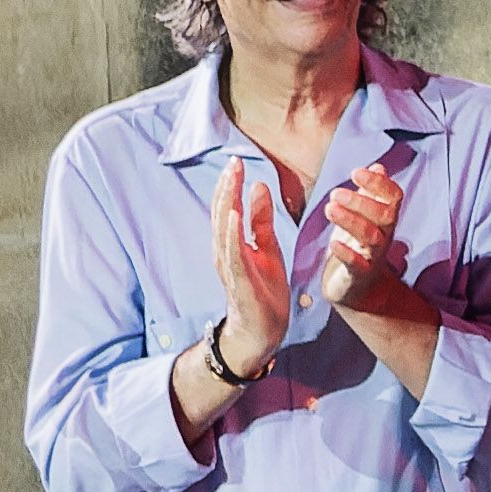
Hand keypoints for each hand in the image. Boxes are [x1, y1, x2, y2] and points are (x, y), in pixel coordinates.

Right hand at [208, 159, 288, 370]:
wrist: (262, 331)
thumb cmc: (263, 290)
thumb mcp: (267, 248)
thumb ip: (261, 220)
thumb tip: (259, 187)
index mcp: (232, 243)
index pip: (228, 208)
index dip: (231, 185)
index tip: (237, 161)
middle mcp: (225, 252)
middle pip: (222, 214)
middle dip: (227, 188)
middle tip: (233, 162)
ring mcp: (230, 267)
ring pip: (224, 230)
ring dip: (227, 203)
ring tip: (232, 180)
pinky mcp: (239, 281)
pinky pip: (234, 255)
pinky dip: (233, 235)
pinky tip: (235, 216)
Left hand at [318, 162, 403, 307]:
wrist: (357, 288)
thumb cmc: (357, 246)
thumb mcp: (363, 216)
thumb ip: (370, 192)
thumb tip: (378, 166)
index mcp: (385, 219)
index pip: (393, 197)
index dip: (379, 183)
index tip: (356, 172)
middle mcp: (384, 236)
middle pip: (384, 215)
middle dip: (362, 201)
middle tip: (335, 193)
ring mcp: (373, 256)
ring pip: (372, 237)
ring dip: (352, 221)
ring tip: (330, 209)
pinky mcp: (359, 276)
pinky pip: (358, 265)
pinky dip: (348, 254)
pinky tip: (334, 244)